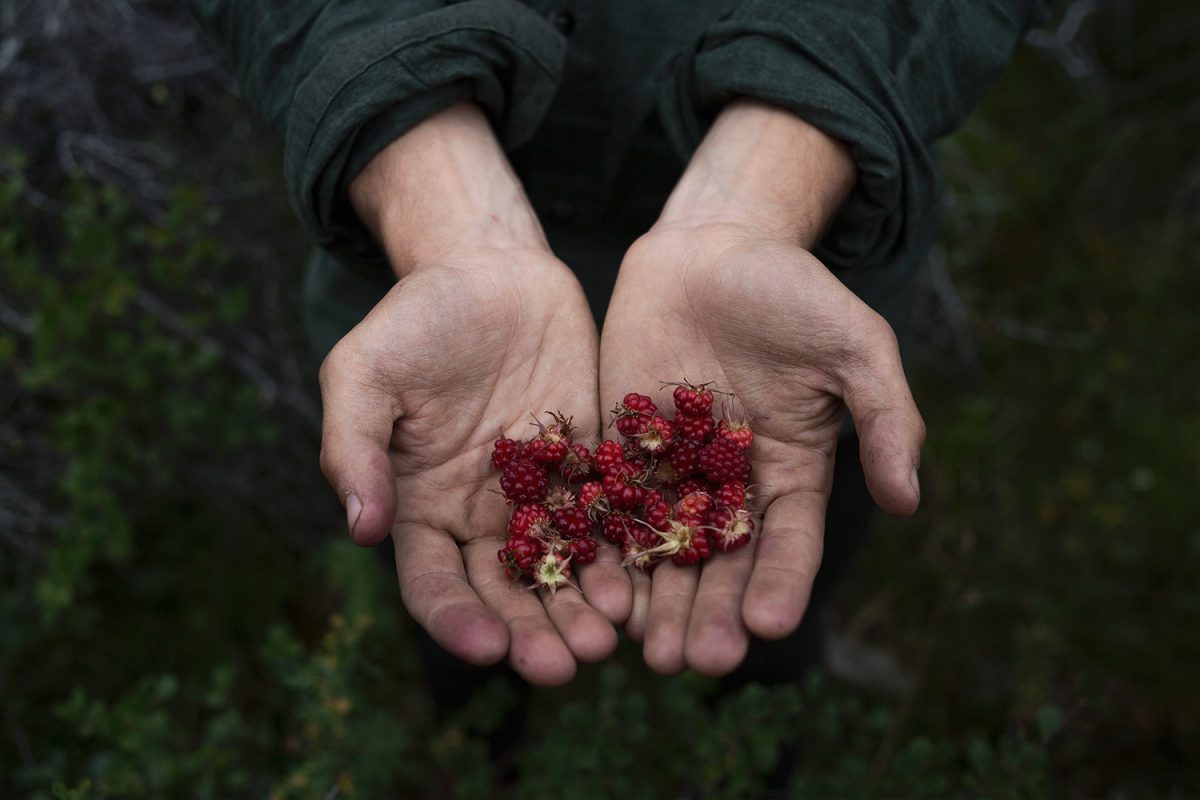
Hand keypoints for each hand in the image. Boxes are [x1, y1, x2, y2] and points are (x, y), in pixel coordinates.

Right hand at [320, 104, 629, 684]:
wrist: (491, 270)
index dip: (457, 621)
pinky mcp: (592, 463)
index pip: (434, 584)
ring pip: (565, 569)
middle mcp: (484, 515)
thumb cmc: (415, 319)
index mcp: (423, 507)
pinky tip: (642, 582)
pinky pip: (609, 518)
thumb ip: (355, 447)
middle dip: (533, 632)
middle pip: (507, 593)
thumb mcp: (363, 373)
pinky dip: (624, 554)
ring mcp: (542, 493)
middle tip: (566, 665)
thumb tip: (360, 527)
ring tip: (609, 639)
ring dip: (583, 609)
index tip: (487, 649)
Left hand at [600, 101, 923, 675]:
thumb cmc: (792, 292)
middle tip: (696, 661)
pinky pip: (609, 506)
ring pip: (662, 549)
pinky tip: (594, 588)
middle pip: (721, 563)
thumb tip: (909, 501)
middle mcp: (730, 485)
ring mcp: (671, 471)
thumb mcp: (855, 344)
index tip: (767, 625)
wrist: (712, 247)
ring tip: (646, 651)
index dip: (782, 583)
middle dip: (710, 612)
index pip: (789, 542)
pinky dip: (604, 548)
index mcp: (792, 471)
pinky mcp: (619, 448)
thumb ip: (885, 417)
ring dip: (656, 601)